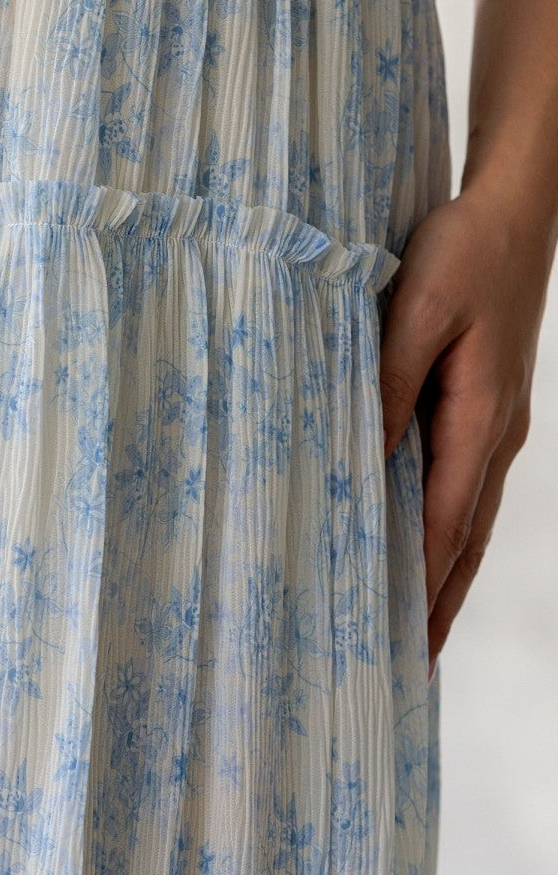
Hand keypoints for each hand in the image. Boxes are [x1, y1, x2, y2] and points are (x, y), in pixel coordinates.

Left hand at [379, 182, 553, 679]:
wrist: (512, 210)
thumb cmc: (463, 253)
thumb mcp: (418, 310)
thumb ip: (389, 380)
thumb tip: (363, 453)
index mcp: (479, 417)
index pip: (446, 520)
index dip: (422, 582)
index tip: (399, 638)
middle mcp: (494, 432)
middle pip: (465, 535)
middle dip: (439, 601)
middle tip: (409, 664)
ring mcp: (496, 421)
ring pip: (469, 514)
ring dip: (445, 571)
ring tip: (418, 624)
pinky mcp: (487, 403)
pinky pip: (465, 481)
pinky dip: (447, 524)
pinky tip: (424, 535)